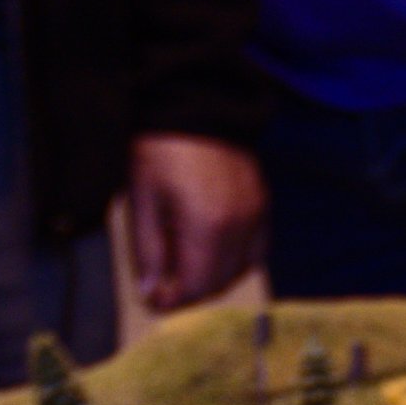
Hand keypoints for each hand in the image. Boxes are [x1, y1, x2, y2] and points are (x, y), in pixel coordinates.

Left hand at [127, 135, 265, 313]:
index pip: (195, 287)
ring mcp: (257, 215)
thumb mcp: (143, 200)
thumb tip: (151, 293)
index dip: (172, 301)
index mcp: (208, 227)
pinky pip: (256, 249)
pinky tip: (213, 249)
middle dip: (191, 291)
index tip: (153, 300)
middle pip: (218, 283)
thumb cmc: (160, 148)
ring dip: (213, 277)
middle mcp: (240, 226)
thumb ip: (149, 251)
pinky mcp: (263, 204)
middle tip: (164, 285)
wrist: (193, 103)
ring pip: (240, 270)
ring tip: (186, 264)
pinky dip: (235, 259)